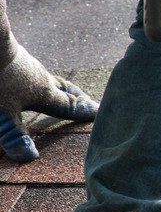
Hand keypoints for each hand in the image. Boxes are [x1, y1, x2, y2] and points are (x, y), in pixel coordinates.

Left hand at [0, 41, 97, 162]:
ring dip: (57, 85)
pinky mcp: (12, 55)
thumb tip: (30, 156)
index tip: (99, 114)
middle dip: (77, 96)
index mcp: (45, 93)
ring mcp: (27, 64)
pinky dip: (36, 77)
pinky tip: (26, 76)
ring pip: (48, 77)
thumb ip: (15, 135)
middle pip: (65, 88)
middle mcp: (41, 78)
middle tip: (88, 101)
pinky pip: (30, 69)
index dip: (84, 112)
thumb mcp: (3, 112)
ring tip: (58, 90)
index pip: (69, 106)